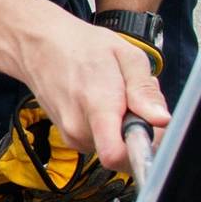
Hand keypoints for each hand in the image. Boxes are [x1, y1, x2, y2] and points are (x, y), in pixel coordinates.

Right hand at [16, 12, 171, 172]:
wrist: (39, 46)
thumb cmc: (81, 47)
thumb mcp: (125, 55)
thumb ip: (144, 90)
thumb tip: (161, 118)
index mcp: (97, 105)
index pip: (117, 155)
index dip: (144, 150)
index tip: (154, 132)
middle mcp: (80, 128)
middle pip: (126, 149)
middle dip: (140, 128)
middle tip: (134, 98)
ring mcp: (72, 136)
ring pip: (116, 145)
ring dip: (125, 125)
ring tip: (116, 94)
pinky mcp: (71, 138)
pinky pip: (103, 141)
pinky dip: (111, 126)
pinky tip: (103, 101)